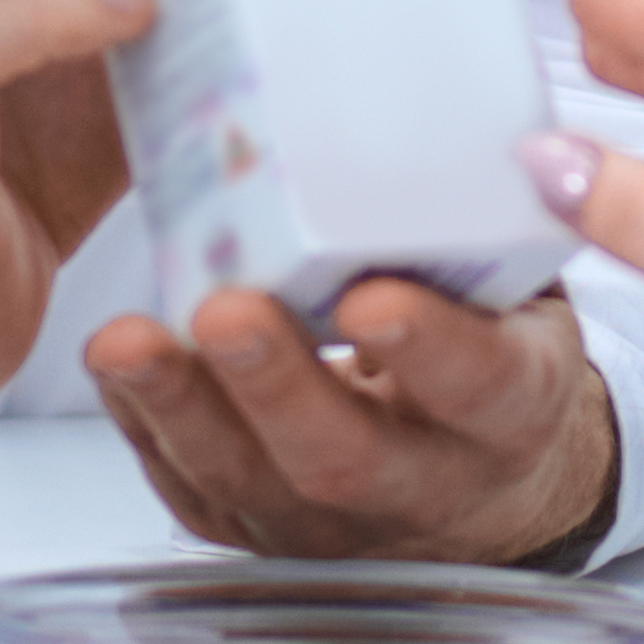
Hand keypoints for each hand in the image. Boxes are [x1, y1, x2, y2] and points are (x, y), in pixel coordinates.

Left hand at [86, 278, 621, 566]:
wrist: (479, 477)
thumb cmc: (492, 350)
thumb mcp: (525, 296)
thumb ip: (489, 229)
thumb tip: (446, 116)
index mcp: (510, 413)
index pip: (478, 389)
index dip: (427, 347)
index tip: (371, 299)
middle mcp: (423, 486)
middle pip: (344, 458)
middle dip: (274, 385)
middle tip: (226, 310)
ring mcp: (333, 525)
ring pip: (248, 483)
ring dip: (179, 408)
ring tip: (126, 342)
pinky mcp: (256, 528)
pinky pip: (191, 486)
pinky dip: (145, 422)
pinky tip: (118, 364)